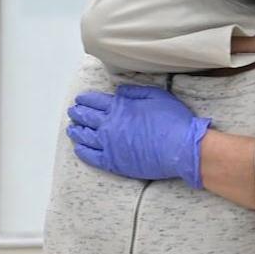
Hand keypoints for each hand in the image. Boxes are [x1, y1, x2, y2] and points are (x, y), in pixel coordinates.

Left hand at [66, 85, 210, 187]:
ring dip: (77, 131)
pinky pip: (92, 156)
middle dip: (78, 113)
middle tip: (73, 112)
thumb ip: (135, 92)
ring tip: (72, 129)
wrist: (182, 148)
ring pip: (85, 137)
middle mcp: (109, 125)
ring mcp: (109, 145)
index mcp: (120, 108)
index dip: (86, 100)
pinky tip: (79, 148)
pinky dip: (82, 151)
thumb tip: (119, 91)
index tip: (81, 99)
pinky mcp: (114, 162)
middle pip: (87, 118)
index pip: (95, 101)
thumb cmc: (174, 121)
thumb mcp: (158, 96)